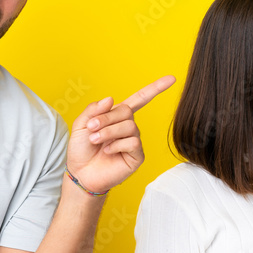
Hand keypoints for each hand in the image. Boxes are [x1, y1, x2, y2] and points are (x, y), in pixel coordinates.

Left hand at [66, 75, 175, 194]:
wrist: (80, 174)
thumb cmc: (81, 150)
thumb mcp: (81, 125)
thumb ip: (94, 109)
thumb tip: (111, 98)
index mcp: (117, 117)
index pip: (140, 99)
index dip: (155, 88)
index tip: (171, 78)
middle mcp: (128, 127)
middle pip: (126, 111)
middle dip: (106, 118)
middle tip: (92, 128)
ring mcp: (134, 141)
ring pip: (129, 126)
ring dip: (108, 132)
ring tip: (95, 140)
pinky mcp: (136, 156)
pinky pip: (133, 142)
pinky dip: (117, 145)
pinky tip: (108, 151)